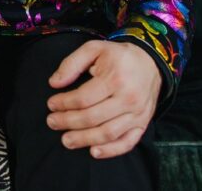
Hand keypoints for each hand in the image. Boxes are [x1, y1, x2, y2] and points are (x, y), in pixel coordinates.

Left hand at [45, 40, 160, 159]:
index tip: (51, 104)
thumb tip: (54, 83)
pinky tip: (93, 152)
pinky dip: (111, 151)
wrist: (150, 63)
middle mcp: (128, 98)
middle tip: (52, 122)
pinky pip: (127, 142)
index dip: (64, 103)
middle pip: (93, 118)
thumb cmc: (118, 56)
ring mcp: (138, 114)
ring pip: (107, 133)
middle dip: (68, 122)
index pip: (83, 98)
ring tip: (66, 140)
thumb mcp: (94, 48)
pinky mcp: (143, 123)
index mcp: (115, 78)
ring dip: (84, 139)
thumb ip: (72, 64)